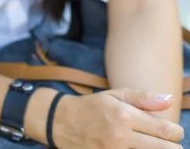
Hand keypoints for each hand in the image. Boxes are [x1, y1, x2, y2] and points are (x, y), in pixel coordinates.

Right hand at [52, 89, 183, 148]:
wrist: (62, 122)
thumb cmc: (93, 106)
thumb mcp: (116, 95)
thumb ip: (144, 98)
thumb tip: (169, 99)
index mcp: (124, 115)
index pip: (162, 130)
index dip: (176, 132)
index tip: (177, 131)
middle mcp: (120, 136)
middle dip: (173, 147)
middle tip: (173, 144)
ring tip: (155, 145)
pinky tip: (138, 148)